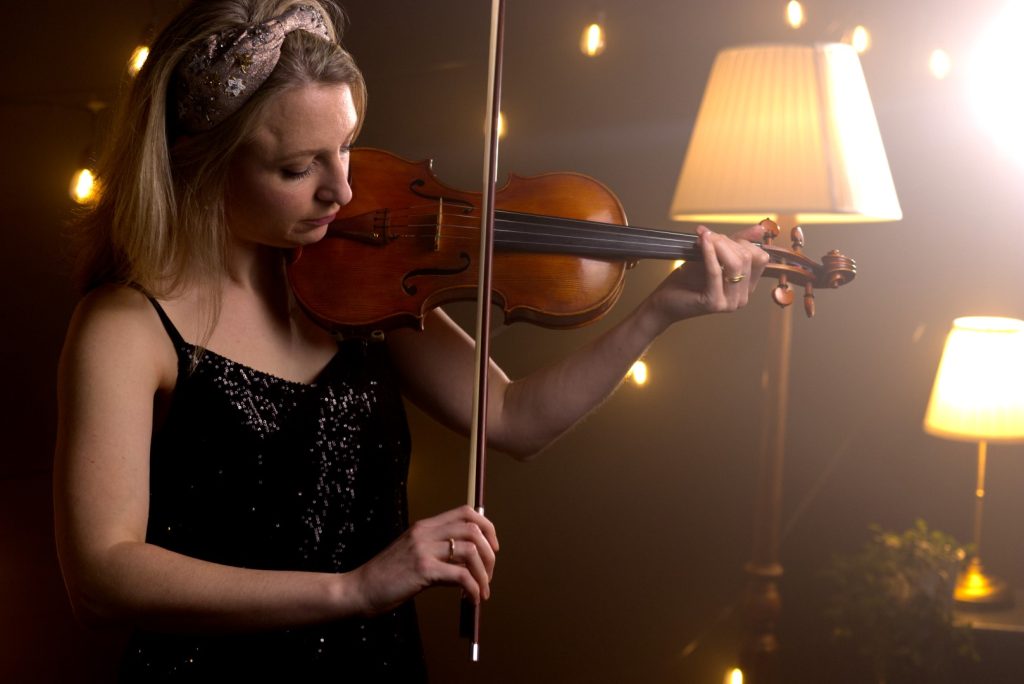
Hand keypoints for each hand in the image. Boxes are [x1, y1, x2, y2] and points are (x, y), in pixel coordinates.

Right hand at [350, 505, 497, 614]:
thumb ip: (439, 555)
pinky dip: (473, 588)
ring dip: (484, 573)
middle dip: (490, 553)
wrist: (358, 589)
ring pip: (471, 550)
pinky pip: (460, 576)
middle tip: (489, 574)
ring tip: (482, 590)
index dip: (486, 527)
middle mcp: (425, 532)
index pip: (466, 512)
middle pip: (474, 528)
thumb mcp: (413, 556)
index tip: (492, 548)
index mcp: (424, 526)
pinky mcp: (422, 569)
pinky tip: (471, 599)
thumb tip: (469, 565)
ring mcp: (423, 549)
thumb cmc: (385, 577)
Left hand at [647, 224, 768, 327]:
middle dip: (726, 242)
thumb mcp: (714, 257)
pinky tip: (702, 242)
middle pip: (746, 258)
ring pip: (735, 264)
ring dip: (718, 245)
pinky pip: (716, 271)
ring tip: (704, 237)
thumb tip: (759, 229)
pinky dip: (709, 253)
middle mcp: (743, 298)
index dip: (741, 241)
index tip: (719, 236)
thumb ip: (733, 244)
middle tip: (707, 235)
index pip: (759, 258)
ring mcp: (730, 303)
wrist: (666, 301)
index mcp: (747, 287)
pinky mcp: (715, 303)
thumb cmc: (688, 280)